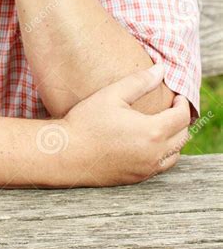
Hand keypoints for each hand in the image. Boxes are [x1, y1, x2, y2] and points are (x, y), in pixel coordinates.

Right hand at [56, 64, 190, 186]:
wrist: (66, 154)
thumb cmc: (86, 121)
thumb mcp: (112, 95)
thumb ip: (139, 81)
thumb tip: (161, 69)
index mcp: (152, 132)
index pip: (182, 117)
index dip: (182, 104)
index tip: (177, 96)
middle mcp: (154, 154)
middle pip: (182, 137)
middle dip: (180, 120)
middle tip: (171, 108)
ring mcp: (145, 169)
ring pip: (174, 155)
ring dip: (174, 139)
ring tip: (162, 125)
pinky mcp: (136, 178)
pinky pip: (160, 166)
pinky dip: (162, 153)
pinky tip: (148, 142)